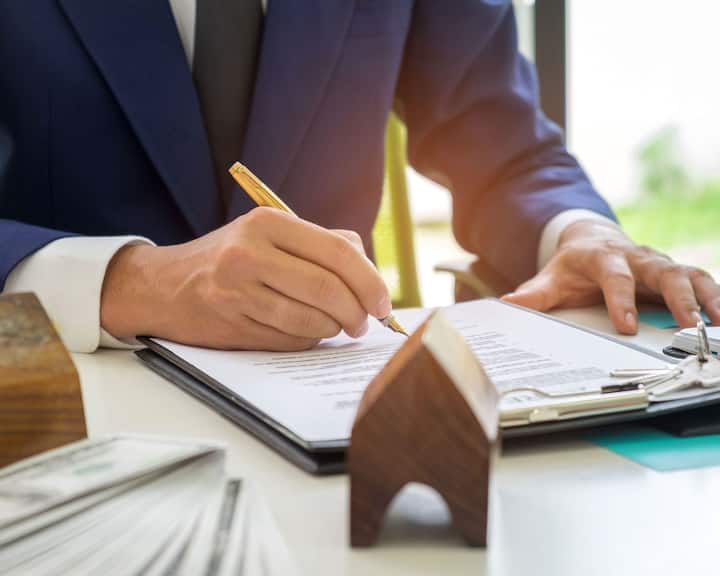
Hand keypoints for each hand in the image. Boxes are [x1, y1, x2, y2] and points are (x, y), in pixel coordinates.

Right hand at [100, 208, 391, 349]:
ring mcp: (238, 291)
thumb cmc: (228, 258)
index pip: (339, 251)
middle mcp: (250, 253)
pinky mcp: (232, 323)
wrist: (163, 285)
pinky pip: (290, 339)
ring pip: (312, 320)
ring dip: (334, 330)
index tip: (383, 302)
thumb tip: (369, 269)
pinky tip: (306, 331)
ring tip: (337, 327)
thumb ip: (321, 243)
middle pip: (329, 289)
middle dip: (359, 312)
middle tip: (365, 322)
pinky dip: (309, 340)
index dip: (370, 281)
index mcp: (268, 222)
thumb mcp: (269, 234)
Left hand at [502, 219, 719, 333]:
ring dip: (707, 297)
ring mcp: (658, 263)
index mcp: (603, 257)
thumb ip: (533, 294)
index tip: (627, 327)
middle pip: (662, 271)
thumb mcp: (550, 278)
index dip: (621, 300)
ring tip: (718, 322)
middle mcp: (636, 257)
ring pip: (689, 274)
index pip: (615, 277)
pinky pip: (700, 281)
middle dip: (678, 297)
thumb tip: (507, 303)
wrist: (590, 241)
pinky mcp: (673, 272)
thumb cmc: (571, 266)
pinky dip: (715, 297)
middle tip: (689, 324)